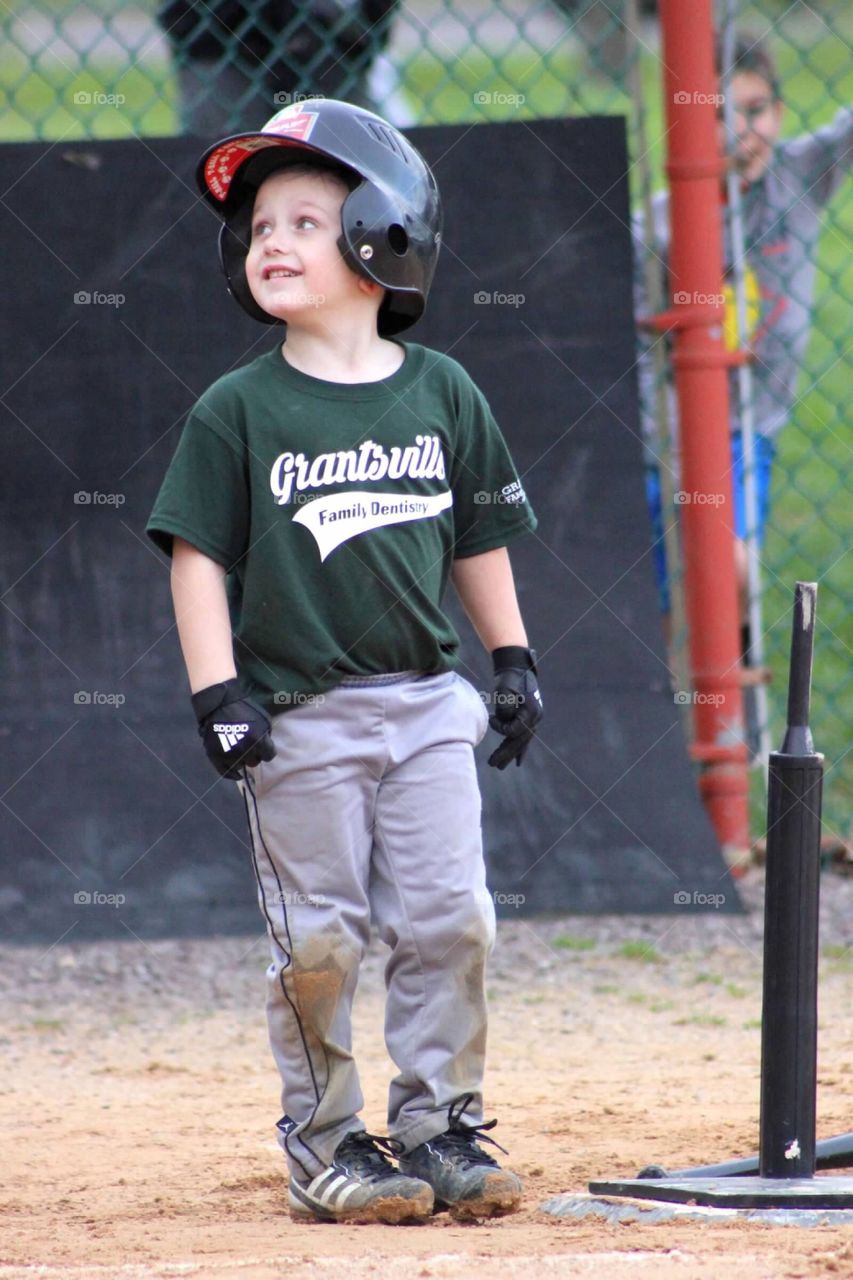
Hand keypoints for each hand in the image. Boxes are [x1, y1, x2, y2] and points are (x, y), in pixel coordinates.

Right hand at [191, 679, 275, 779]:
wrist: (220, 704)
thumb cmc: (245, 709)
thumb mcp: (263, 719)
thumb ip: (266, 736)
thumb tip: (265, 749)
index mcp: (258, 741)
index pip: (268, 756)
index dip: (266, 751)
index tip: (263, 748)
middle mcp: (244, 750)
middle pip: (254, 762)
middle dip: (253, 755)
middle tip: (249, 747)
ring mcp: (228, 755)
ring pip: (240, 766)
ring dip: (241, 760)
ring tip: (239, 752)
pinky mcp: (215, 756)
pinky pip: (225, 772)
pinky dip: (232, 775)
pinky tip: (237, 775)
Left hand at [487, 646, 541, 768]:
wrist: (517, 668)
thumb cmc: (509, 678)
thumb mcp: (504, 691)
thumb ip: (504, 710)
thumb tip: (504, 726)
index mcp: (531, 712)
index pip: (514, 730)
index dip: (500, 727)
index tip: (490, 718)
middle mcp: (536, 718)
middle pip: (519, 741)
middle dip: (505, 754)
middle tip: (493, 765)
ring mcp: (534, 719)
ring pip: (521, 741)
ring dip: (510, 754)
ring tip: (499, 766)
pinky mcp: (529, 719)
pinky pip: (525, 738)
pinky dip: (520, 750)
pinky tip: (517, 762)